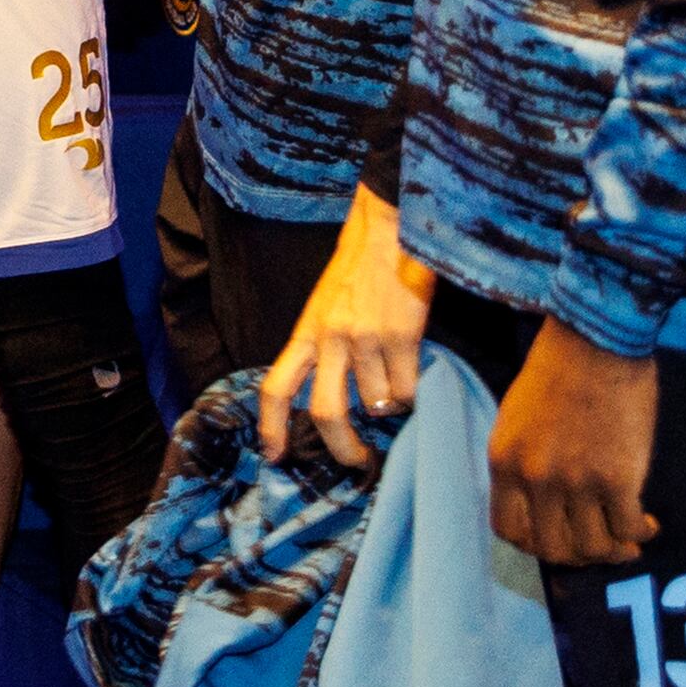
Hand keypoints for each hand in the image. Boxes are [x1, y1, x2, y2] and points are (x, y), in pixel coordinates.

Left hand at [261, 183, 435, 466]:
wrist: (390, 225)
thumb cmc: (358, 267)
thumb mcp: (324, 307)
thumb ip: (322, 347)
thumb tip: (335, 399)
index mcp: (306, 332)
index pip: (277, 388)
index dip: (272, 427)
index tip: (275, 455)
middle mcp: (330, 339)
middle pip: (326, 413)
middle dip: (342, 448)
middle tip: (355, 460)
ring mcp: (366, 338)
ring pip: (378, 404)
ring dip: (390, 406)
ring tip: (396, 386)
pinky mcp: (401, 335)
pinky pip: (407, 389)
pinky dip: (413, 394)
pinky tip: (413, 374)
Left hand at [485, 315, 658, 567]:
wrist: (598, 338)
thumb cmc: (559, 367)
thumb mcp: (517, 417)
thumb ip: (523, 462)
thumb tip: (542, 503)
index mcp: (505, 462)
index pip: (509, 531)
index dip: (535, 544)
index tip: (557, 539)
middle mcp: (536, 479)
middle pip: (552, 548)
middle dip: (577, 556)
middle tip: (598, 547)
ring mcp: (576, 482)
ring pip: (592, 546)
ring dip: (612, 552)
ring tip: (628, 542)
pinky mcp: (618, 478)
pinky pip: (627, 528)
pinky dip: (639, 534)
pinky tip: (648, 524)